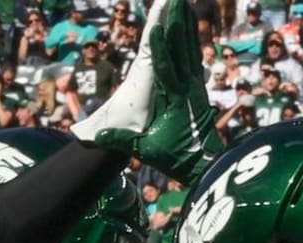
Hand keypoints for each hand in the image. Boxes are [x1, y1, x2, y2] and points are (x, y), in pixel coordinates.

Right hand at [75, 0, 222, 183]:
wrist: (206, 167)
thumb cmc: (175, 159)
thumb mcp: (147, 151)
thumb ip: (122, 141)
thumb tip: (97, 137)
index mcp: (174, 100)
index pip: (166, 69)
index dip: (162, 48)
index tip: (158, 26)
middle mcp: (188, 89)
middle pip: (182, 50)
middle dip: (178, 23)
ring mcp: (196, 87)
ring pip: (191, 49)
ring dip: (186, 24)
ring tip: (183, 1)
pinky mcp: (199, 88)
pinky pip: (195, 56)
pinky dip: (192, 38)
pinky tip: (189, 23)